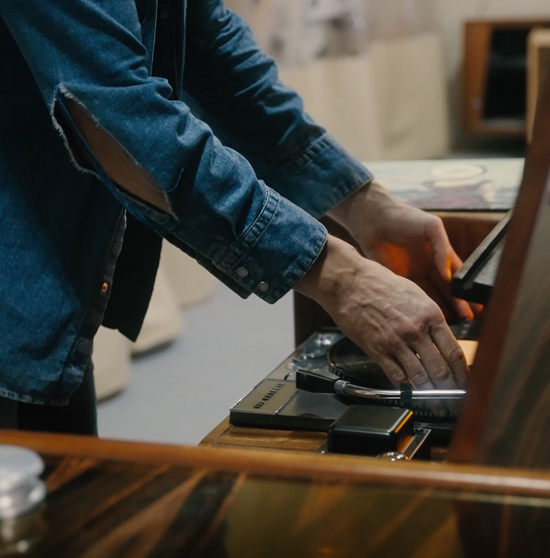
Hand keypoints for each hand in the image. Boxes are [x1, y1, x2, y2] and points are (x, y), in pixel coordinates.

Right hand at [295, 236, 468, 413]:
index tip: (465, 383)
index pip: (454, 352)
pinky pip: (396, 376)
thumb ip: (430, 318)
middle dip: (449, 389)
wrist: (349, 282)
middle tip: (453, 400)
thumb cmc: (380, 284)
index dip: (462, 373)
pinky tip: (409, 391)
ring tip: (435, 403)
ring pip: (420, 377)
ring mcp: (396, 342)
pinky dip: (405, 387)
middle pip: (440, 369)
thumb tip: (440, 339)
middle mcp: (416, 330)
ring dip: (430, 394)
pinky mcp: (377, 349)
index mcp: (431, 314)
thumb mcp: (415, 295)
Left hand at [328, 181, 474, 320]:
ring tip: (450, 326)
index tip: (479, 306)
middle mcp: (427, 267)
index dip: (467, 291)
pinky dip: (417, 307)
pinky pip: (408, 297)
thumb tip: (449, 274)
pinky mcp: (395, 280)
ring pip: (429, 297)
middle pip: (446, 291)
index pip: (457, 277)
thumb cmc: (405, 217)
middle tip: (469, 322)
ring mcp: (411, 275)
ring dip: (439, 310)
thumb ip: (443, 249)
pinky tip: (425, 318)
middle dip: (458, 306)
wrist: (374, 219)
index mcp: (439, 255)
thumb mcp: (431, 227)